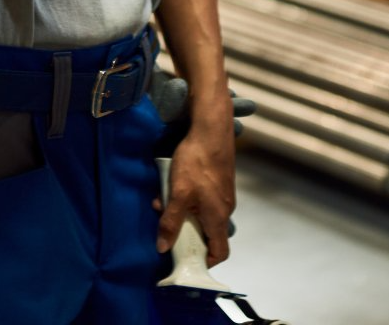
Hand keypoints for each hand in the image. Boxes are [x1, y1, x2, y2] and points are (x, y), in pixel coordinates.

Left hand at [155, 91, 236, 265]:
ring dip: (185, 214)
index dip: (206, 261)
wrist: (211, 128)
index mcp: (219, 216)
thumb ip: (171, 222)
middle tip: (168, 227)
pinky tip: (175, 187)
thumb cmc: (197, 161)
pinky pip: (205, 200)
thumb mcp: (178, 194)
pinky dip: (190, 200)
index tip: (187, 259)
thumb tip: (162, 247)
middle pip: (210, 234)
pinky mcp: (220, 180)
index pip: (220, 252)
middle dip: (187, 233)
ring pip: (204, 215)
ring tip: (166, 202)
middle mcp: (225, 207)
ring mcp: (224, 193)